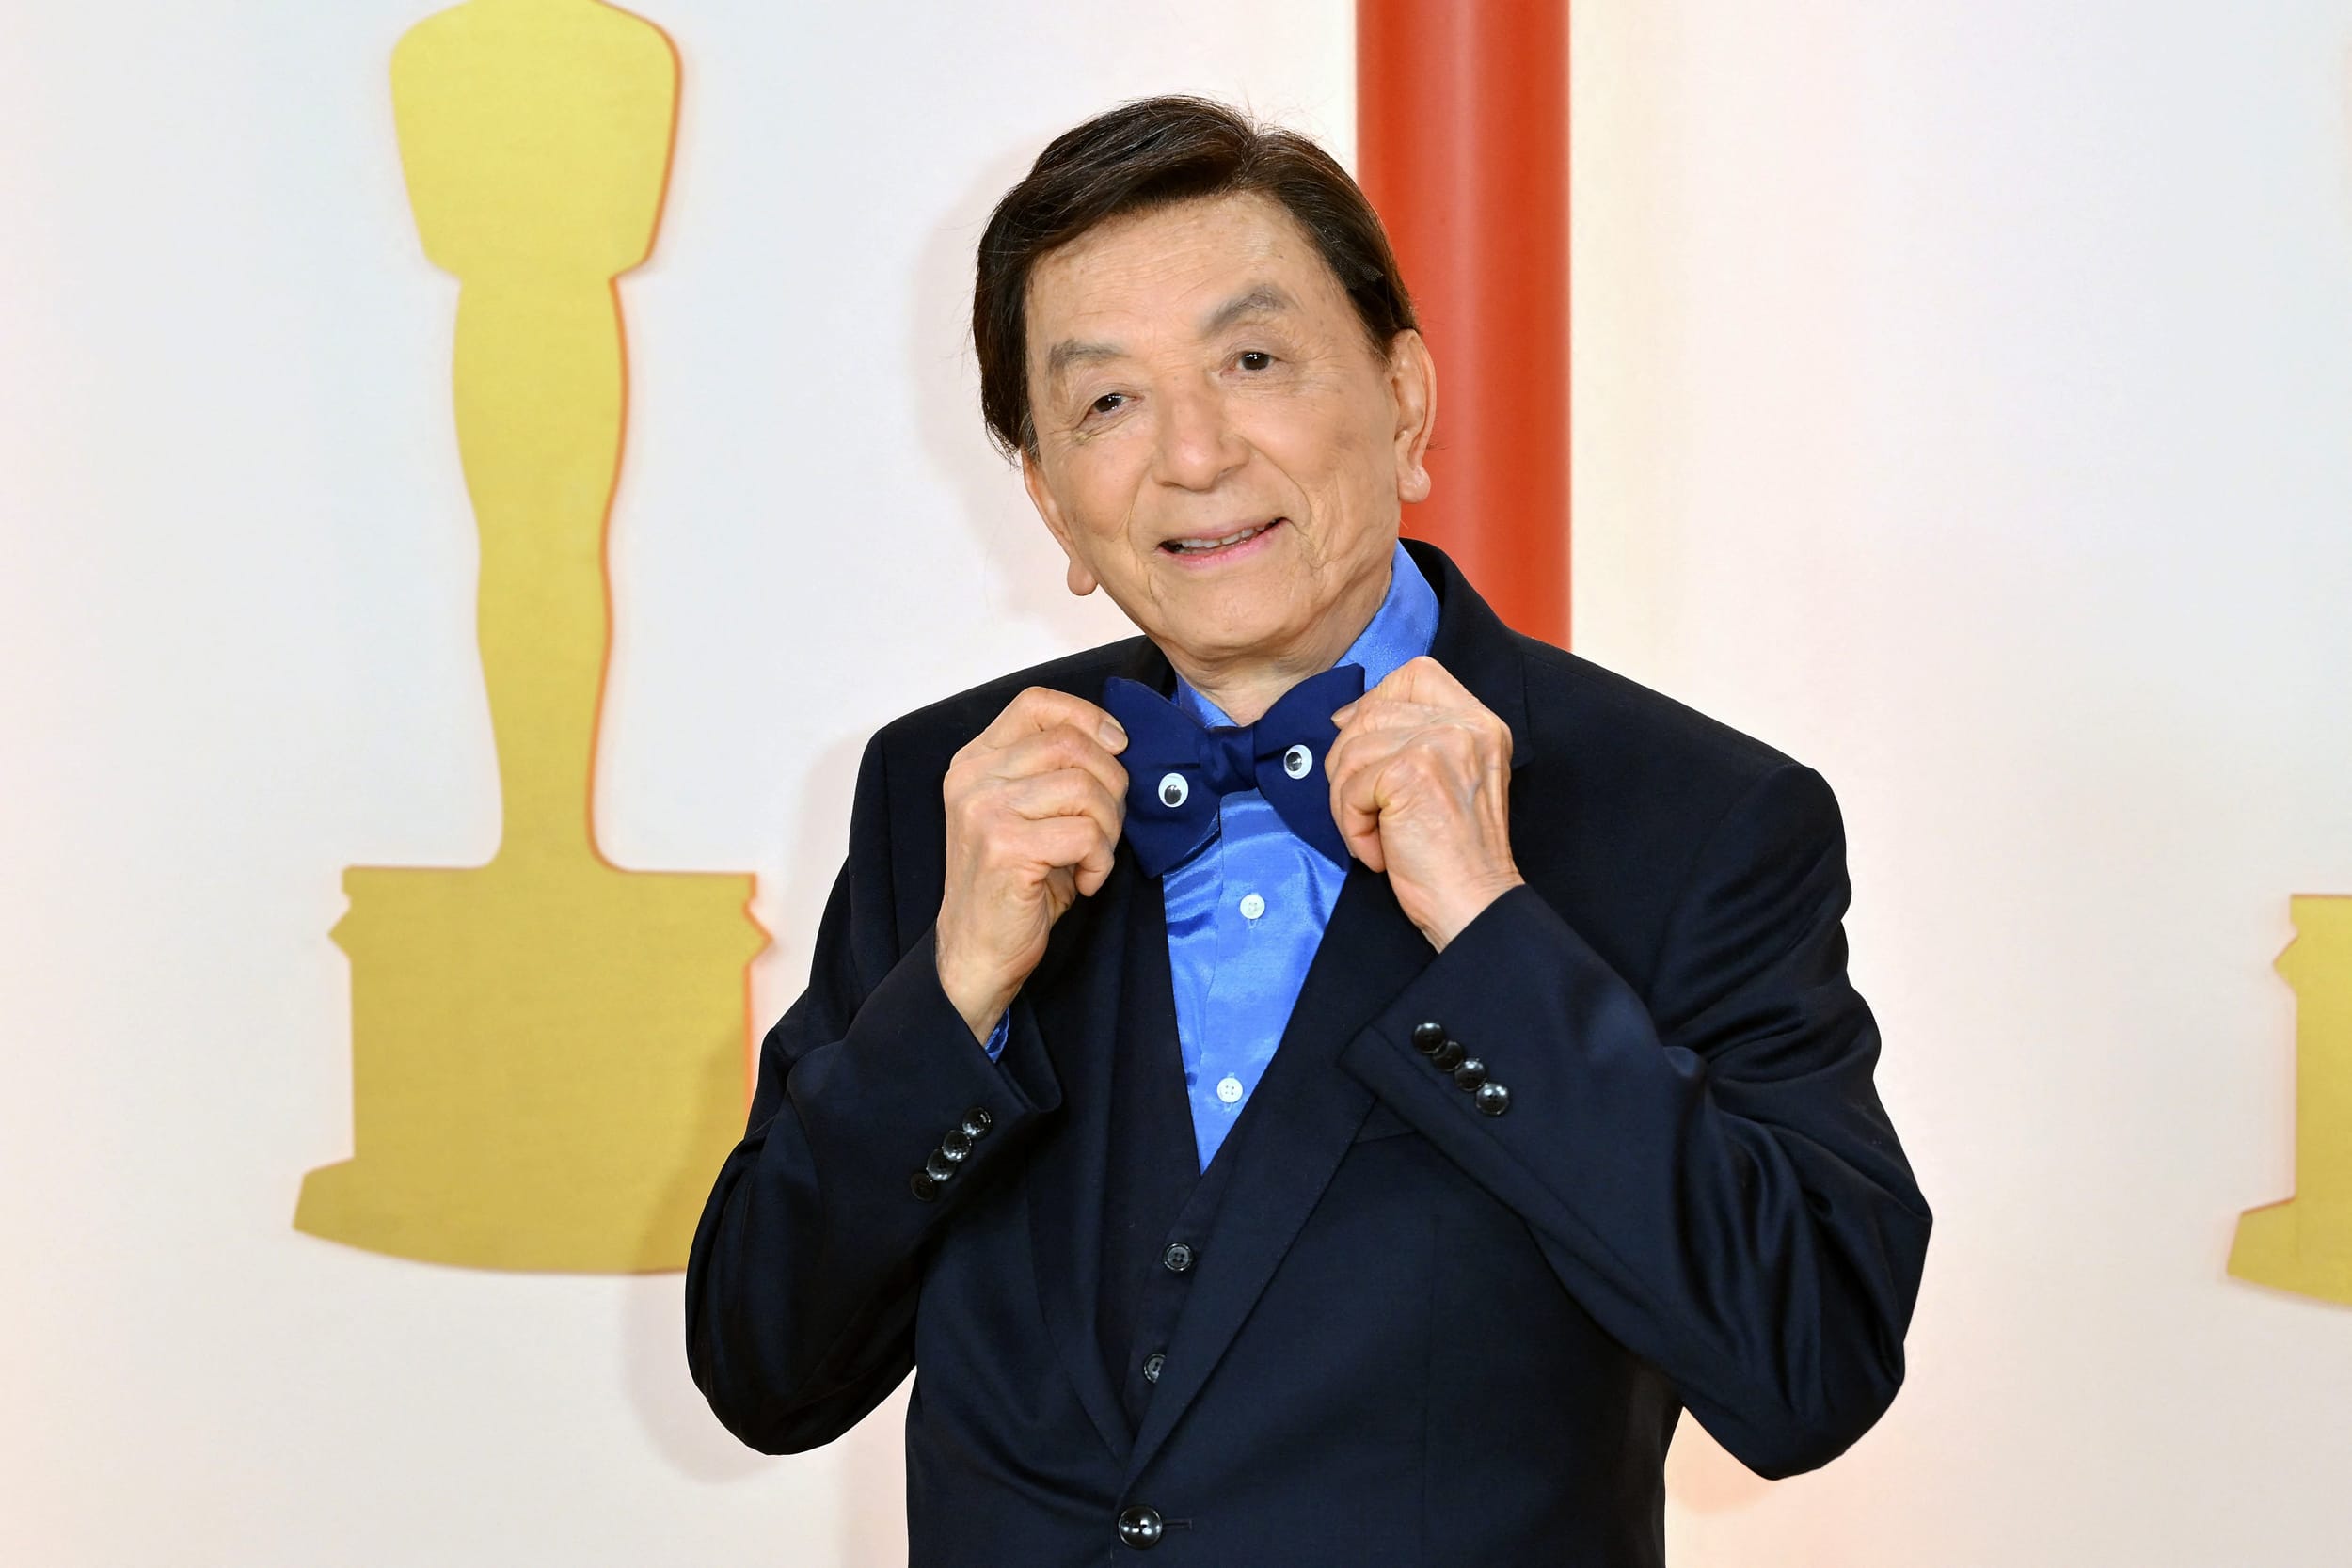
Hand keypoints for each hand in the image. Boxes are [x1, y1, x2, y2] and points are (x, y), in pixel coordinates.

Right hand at [935, 688, 1128, 1039]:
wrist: (976, 952)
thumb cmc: (1013, 884)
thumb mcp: (1027, 812)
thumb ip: (1054, 771)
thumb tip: (1119, 743)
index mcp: (975, 761)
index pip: (1036, 703)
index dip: (1088, 717)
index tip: (1117, 747)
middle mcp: (973, 778)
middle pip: (1071, 743)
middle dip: (1111, 784)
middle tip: (1105, 826)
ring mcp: (985, 810)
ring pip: (1085, 787)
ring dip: (1108, 828)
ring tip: (1093, 856)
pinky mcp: (1005, 847)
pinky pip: (1085, 834)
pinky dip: (1100, 861)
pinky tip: (1085, 882)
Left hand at [1326, 656, 1523, 949]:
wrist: (1474, 905)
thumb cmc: (1453, 856)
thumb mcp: (1446, 779)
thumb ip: (1410, 740)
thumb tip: (1343, 716)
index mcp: (1479, 722)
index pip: (1415, 674)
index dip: (1376, 703)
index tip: (1366, 750)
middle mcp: (1465, 725)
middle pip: (1370, 712)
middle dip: (1349, 765)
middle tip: (1365, 811)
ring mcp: (1439, 745)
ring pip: (1351, 750)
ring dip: (1347, 802)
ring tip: (1375, 836)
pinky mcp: (1410, 773)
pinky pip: (1350, 787)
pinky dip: (1352, 826)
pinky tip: (1379, 851)